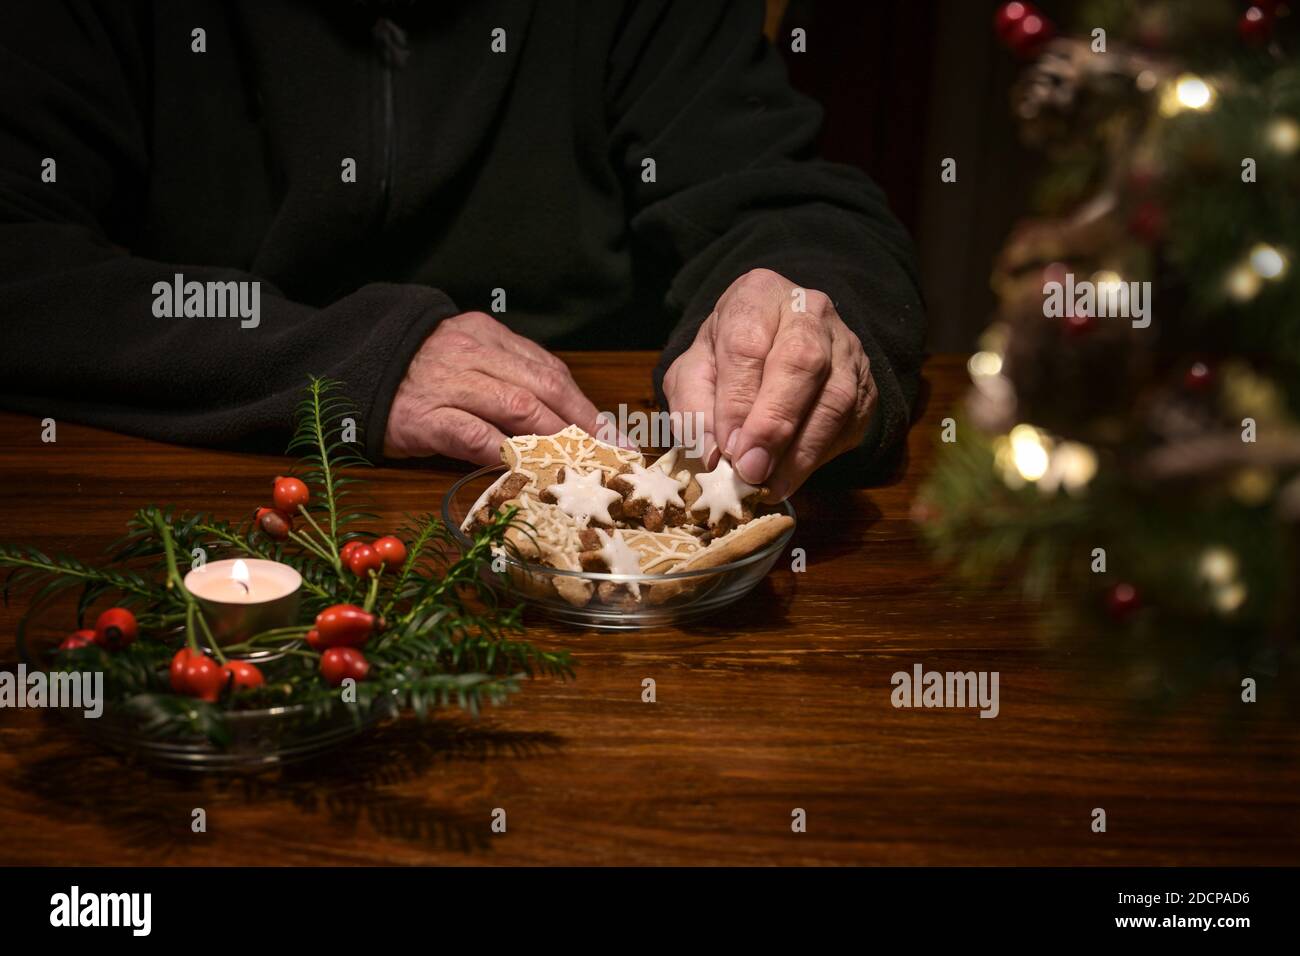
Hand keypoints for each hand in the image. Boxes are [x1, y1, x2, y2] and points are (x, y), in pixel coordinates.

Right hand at [384, 311, 601, 462]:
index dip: (584, 404)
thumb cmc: (415, 374)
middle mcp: (470, 353)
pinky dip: (503, 451)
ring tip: (578, 464)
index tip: (610, 433)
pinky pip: (471, 433)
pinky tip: (525, 468)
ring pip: (515, 406)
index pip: (548, 369)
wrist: (350, 369)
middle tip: (607, 454)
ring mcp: (446, 383)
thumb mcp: (464, 359)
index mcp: (486, 335)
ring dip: (553, 437)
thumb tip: (561, 414)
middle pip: (541, 386)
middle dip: (581, 423)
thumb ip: (505, 375)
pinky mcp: (423, 416)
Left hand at [662, 268, 875, 499]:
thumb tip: (711, 454)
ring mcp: (846, 346)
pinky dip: (819, 456)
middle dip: (774, 423)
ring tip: (769, 485)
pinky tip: (790, 477)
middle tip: (750, 470)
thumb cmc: (730, 357)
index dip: (736, 401)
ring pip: (834, 397)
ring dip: (800, 451)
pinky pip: (850, 422)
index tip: (726, 448)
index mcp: (758, 295)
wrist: (777, 342)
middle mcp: (809, 311)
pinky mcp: (866, 382)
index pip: (746, 344)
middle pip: (801, 362)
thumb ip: (693, 406)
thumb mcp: (695, 370)